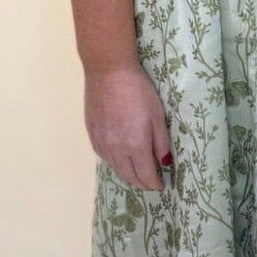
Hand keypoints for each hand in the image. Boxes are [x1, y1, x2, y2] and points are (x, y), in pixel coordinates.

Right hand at [83, 64, 173, 192]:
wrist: (108, 72)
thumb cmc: (139, 90)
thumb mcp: (157, 115)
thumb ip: (161, 141)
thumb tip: (164, 163)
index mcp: (135, 146)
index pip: (146, 175)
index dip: (155, 184)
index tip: (161, 185)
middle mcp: (116, 150)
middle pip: (129, 176)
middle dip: (142, 183)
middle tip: (151, 183)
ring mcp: (102, 143)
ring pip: (115, 168)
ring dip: (128, 174)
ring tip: (137, 174)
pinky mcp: (92, 135)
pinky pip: (104, 157)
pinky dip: (115, 163)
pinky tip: (119, 159)